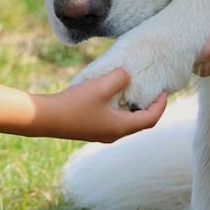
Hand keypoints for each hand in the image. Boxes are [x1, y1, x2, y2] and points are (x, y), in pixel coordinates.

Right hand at [49, 69, 166, 142]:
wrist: (46, 118)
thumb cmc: (75, 104)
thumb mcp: (101, 86)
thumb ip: (120, 78)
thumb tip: (127, 75)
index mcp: (121, 127)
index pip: (150, 119)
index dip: (161, 105)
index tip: (164, 91)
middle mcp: (113, 134)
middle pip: (139, 122)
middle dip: (147, 106)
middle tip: (151, 90)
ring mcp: (100, 133)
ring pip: (124, 121)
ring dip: (131, 107)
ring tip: (132, 90)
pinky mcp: (89, 129)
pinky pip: (111, 120)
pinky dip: (118, 108)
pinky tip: (110, 94)